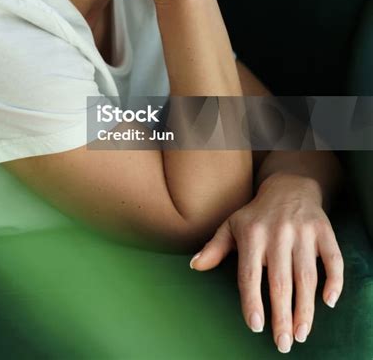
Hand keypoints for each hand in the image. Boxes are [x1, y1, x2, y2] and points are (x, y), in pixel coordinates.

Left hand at [190, 173, 343, 352]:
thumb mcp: (232, 225)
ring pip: (306, 276)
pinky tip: (329, 301)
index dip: (252, 300)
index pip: (250, 273)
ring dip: (306, 308)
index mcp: (252, 234)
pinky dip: (334, 280)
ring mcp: (302, 232)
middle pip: (280, 281)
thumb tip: (194, 265)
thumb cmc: (257, 215)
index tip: (255, 325)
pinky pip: (333, 259)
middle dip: (282, 315)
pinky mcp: (324, 231)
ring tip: (302, 334)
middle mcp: (277, 233)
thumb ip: (215, 248)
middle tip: (283, 343)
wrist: (289, 186)